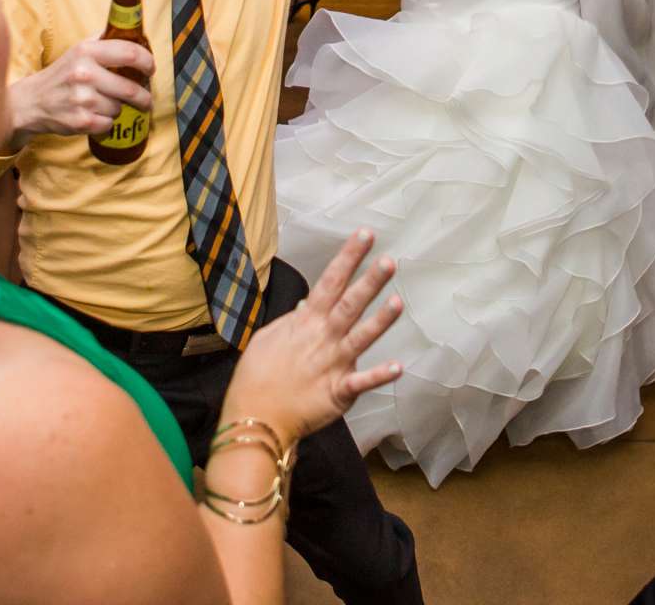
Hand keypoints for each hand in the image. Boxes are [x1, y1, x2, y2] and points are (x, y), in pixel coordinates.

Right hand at [6, 37, 153, 144]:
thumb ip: (103, 40)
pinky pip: (109, 124)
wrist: (30, 102)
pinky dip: (105, 123)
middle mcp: (84, 73)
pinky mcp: (80, 121)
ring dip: (117, 108)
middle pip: (131, 88)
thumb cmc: (61, 75)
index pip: (130, 53)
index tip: (150, 69)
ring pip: (119, 108)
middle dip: (143, 96)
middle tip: (145, 98)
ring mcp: (82, 99)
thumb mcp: (78, 50)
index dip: (147, 62)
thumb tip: (132, 30)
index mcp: (86, 51)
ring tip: (103, 104)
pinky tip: (94, 115)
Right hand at [221, 229, 406, 444]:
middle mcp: (322, 338)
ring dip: (380, 320)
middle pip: (349, 304)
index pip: (330, 281)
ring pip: (360, 337)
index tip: (366, 235)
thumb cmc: (257, 376)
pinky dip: (379, 375)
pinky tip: (399, 367)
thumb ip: (292, 320)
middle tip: (389, 261)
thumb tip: (307, 303)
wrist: (255, 417)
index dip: (348, 258)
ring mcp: (332, 365)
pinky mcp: (338, 393)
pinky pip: (362, 382)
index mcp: (305, 322)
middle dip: (369, 282)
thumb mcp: (268, 338)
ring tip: (399, 302)